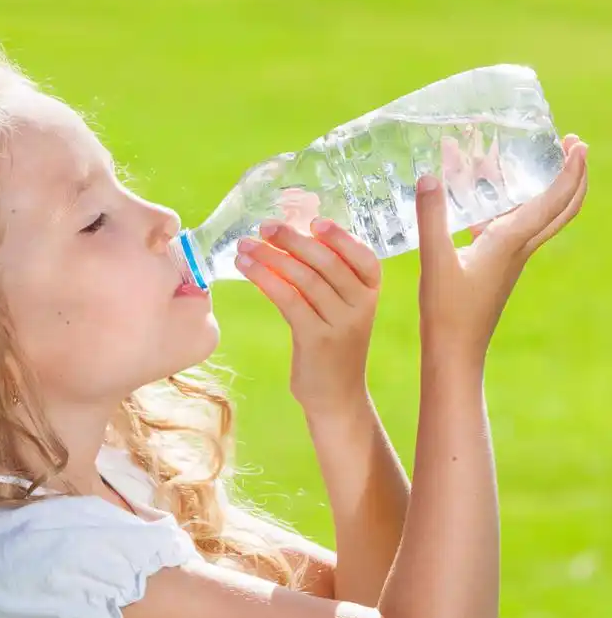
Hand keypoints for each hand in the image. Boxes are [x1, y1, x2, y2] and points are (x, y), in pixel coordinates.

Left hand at [235, 214, 381, 413]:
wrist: (336, 396)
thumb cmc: (333, 347)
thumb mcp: (340, 310)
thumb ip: (328, 280)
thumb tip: (293, 238)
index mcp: (371, 293)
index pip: (363, 256)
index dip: (340, 236)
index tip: (314, 221)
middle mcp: (361, 306)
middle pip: (327, 262)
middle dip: (293, 240)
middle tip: (265, 226)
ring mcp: (340, 323)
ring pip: (305, 279)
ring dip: (271, 257)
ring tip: (245, 246)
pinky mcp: (316, 339)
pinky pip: (289, 299)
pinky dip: (265, 279)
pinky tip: (247, 269)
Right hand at [416, 133, 587, 363]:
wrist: (454, 351)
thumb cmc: (447, 311)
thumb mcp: (434, 260)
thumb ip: (431, 217)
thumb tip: (429, 177)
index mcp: (511, 242)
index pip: (554, 200)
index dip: (570, 170)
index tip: (577, 143)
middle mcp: (518, 248)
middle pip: (562, 208)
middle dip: (573, 176)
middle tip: (572, 145)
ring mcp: (508, 259)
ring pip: (537, 217)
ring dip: (542, 188)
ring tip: (525, 162)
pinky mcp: (494, 268)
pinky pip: (511, 229)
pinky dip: (506, 208)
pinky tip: (479, 203)